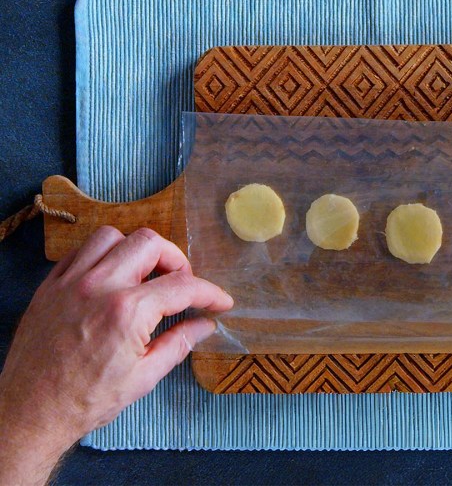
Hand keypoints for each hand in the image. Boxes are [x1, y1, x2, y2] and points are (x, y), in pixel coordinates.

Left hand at [0, 227, 232, 482]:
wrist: (31, 413)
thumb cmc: (87, 400)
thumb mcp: (144, 376)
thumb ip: (179, 343)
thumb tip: (206, 325)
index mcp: (127, 312)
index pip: (183, 286)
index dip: (210, 293)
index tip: (220, 302)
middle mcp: (100, 286)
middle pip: (150, 243)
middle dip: (175, 260)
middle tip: (181, 284)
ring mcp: (71, 282)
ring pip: (113, 237)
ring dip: (136, 250)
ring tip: (145, 275)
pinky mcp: (50, 285)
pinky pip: (81, 251)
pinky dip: (104, 256)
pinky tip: (112, 278)